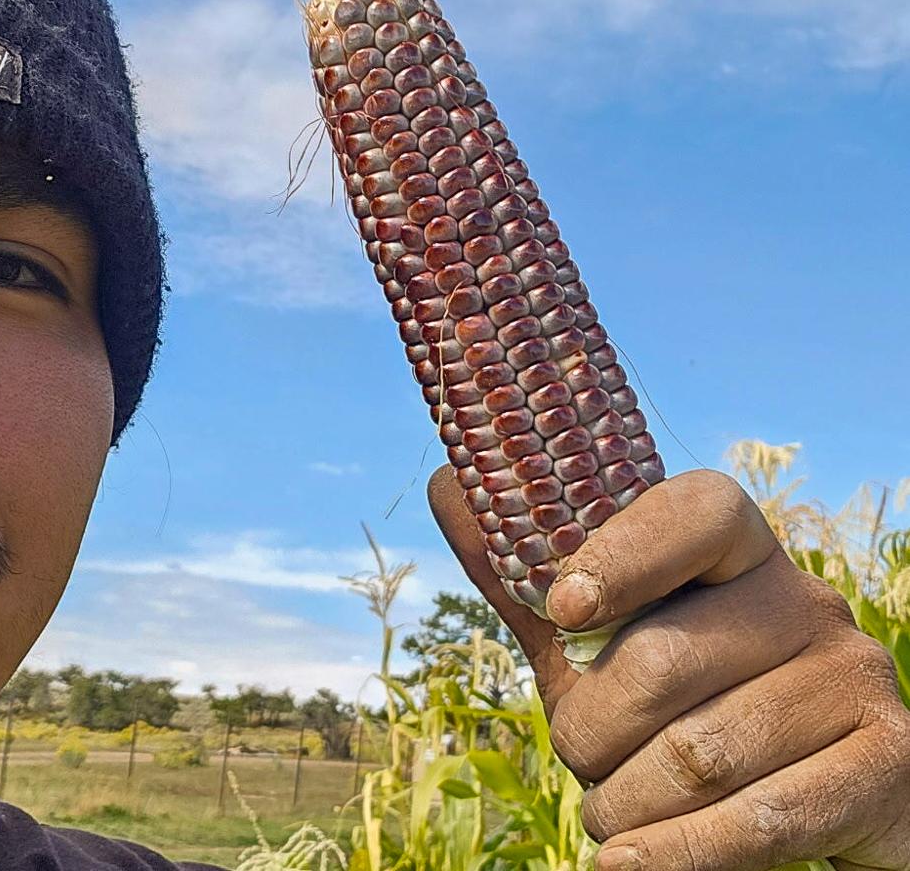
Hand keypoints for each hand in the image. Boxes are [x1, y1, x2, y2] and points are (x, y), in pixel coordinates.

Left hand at [429, 466, 909, 869]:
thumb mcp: (605, 644)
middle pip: (663, 659)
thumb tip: (451, 484)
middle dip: (590, 732)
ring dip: (624, 803)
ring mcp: (855, 681)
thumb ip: (530, 578)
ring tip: (612, 816)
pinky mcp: (885, 766)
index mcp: (742, 555)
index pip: (695, 511)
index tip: (563, 609)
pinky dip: (676, 852)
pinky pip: (760, 819)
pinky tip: (625, 863)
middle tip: (582, 760)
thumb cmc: (687, 707)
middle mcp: (807, 604)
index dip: (622, 552)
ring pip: (699, 753)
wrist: (823, 800)